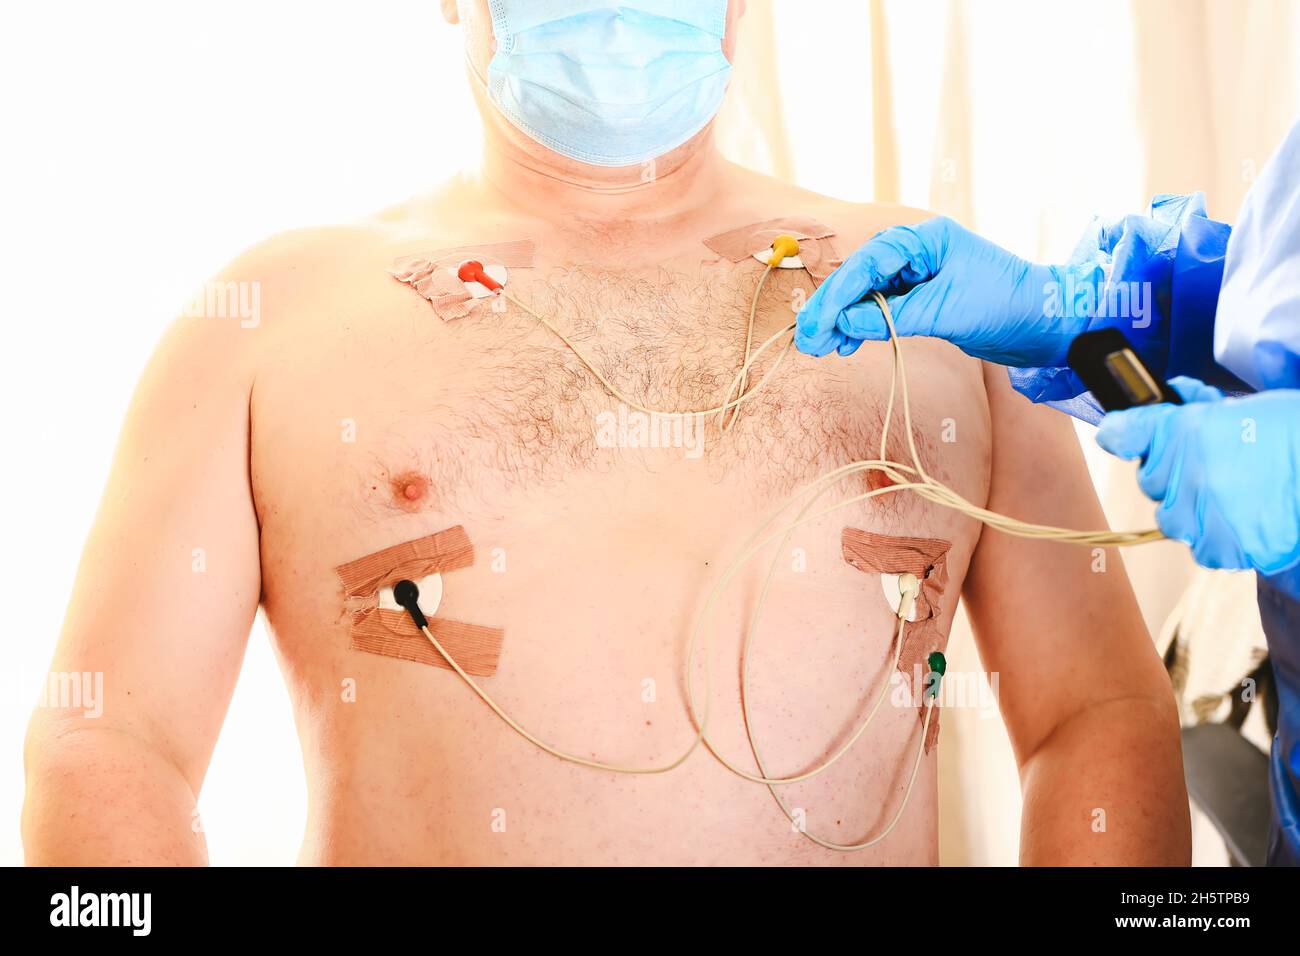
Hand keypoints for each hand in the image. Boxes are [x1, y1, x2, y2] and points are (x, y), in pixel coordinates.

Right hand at [796, 216, 1096, 365]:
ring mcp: (918, 275)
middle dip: (832, 310)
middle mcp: (917, 252)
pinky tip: (846, 345)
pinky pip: (881, 310)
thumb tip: (845, 325)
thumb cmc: (1004, 305)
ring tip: (822, 348)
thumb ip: (892, 317)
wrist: (1045, 323)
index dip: (837, 295)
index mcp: (924, 240)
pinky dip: (862, 328)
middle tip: (808, 340)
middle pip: (860, 278)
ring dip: (843, 322)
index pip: (868, 264)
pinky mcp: (922, 298)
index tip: (817, 323)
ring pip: (866, 296)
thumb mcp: (945, 311)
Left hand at [1096, 378, 1299, 574]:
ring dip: (1195, 511)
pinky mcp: (1223, 545)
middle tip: (1213, 467)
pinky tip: (1247, 520)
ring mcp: (1201, 512)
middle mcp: (1184, 472)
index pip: (1124, 433)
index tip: (1122, 436)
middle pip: (1150, 482)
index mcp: (1183, 429)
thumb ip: (1196, 409)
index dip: (1124, 434)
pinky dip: (1222, 540)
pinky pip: (1204, 549)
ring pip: (1172, 520)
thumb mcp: (1240, 406)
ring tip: (1235, 496)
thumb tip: (1178, 397)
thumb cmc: (1293, 433)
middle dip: (1173, 476)